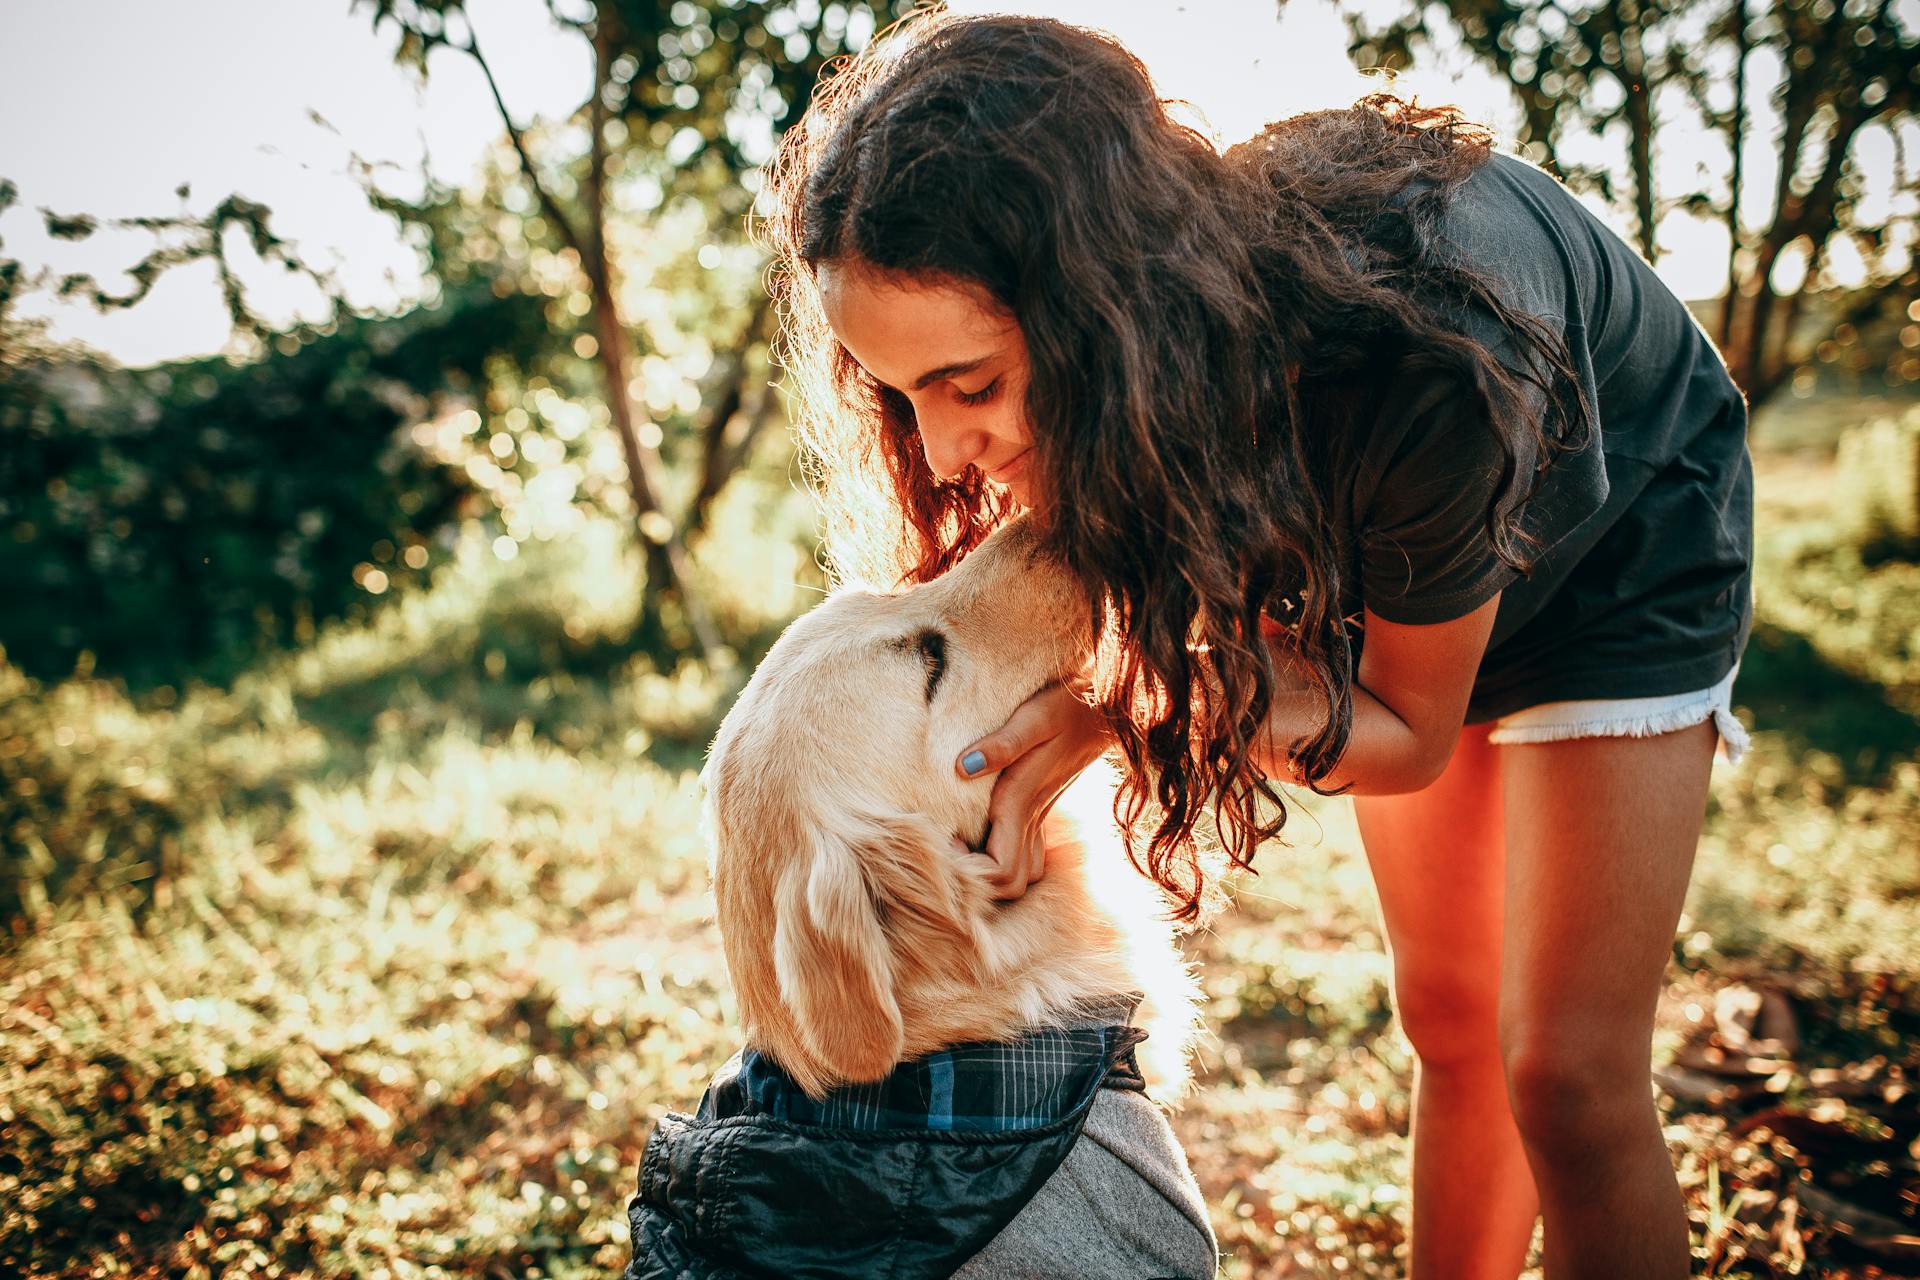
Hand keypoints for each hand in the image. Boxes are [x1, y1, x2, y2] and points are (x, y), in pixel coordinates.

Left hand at [954, 680, 1109, 899]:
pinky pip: (1026, 855)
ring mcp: (1040, 818)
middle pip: (1011, 885)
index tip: (946, 840)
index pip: (1000, 871)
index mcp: (1023, 803)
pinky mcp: (1041, 809)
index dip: (971, 871)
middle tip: (948, 846)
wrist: (1105, 706)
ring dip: (991, 872)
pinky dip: (1001, 857)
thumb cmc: (1067, 706)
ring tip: (961, 843)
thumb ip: (1001, 744)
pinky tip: (981, 832)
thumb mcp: (1034, 717)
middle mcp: (1032, 819)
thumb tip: (962, 768)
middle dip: (977, 879)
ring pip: (1022, 875)